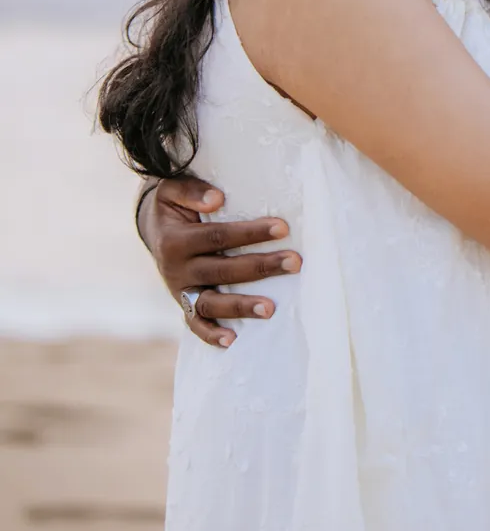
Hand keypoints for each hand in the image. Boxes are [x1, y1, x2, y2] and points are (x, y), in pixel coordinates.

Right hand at [140, 175, 301, 348]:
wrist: (153, 229)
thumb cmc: (173, 205)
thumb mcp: (171, 190)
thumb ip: (191, 190)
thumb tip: (217, 199)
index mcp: (175, 240)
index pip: (218, 236)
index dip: (250, 233)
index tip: (283, 228)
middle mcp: (176, 269)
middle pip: (222, 270)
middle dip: (260, 267)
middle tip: (294, 262)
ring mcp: (179, 291)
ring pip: (210, 304)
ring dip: (240, 307)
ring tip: (271, 309)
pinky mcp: (183, 304)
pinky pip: (194, 324)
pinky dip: (210, 335)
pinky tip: (232, 340)